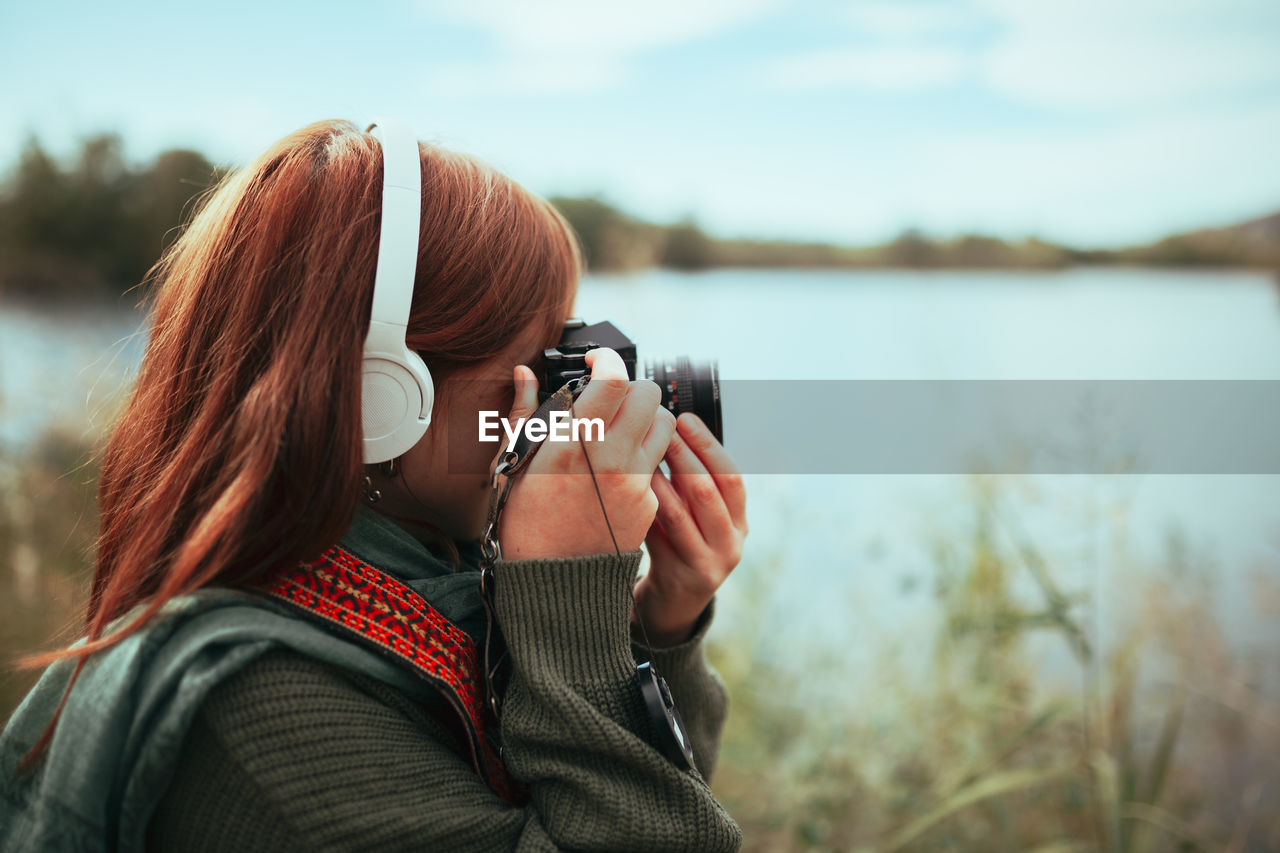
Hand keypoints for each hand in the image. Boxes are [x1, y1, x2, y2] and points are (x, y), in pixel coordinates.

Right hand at [497, 348, 677, 559]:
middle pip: (649, 394)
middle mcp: (611, 459)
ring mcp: (635, 482)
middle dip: (632, 387)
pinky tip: (617, 468)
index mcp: (573, 444)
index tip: (597, 361)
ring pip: (665, 424)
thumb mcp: (514, 465)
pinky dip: (643, 455)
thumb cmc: (524, 524)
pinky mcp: (649, 503)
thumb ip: (524, 413)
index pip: (612, 380)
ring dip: (647, 417)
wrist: (551, 584)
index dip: (608, 359)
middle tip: (612, 398)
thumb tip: (525, 374)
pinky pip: (658, 462)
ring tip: (621, 429)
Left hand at [633, 413, 746, 646]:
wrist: (674, 603)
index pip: (731, 477)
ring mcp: (708, 563)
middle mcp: (731, 543)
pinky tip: (630, 492)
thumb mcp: (699, 517)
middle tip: (659, 430)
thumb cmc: (682, 545)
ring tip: (641, 456)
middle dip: (683, 456)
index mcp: (739, 522)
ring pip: (682, 514)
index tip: (684, 419)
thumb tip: (671, 427)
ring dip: (660, 481)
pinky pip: (659, 537)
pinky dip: (645, 511)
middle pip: (709, 491)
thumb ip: (693, 483)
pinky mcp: (681, 577)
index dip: (708, 445)